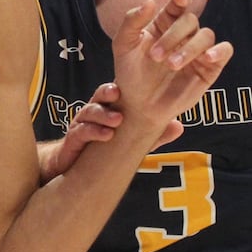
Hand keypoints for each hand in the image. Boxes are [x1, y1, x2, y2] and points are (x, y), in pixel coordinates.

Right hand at [39, 81, 186, 182]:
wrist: (74, 170)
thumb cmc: (103, 149)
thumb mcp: (131, 142)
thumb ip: (153, 135)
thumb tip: (178, 126)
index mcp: (108, 108)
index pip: (115, 91)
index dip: (122, 85)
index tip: (135, 82)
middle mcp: (94, 112)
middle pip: (99, 96)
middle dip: (108, 92)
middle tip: (118, 93)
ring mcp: (82, 124)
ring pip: (89, 111)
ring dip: (103, 114)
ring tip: (118, 119)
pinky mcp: (73, 139)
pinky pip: (81, 132)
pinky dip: (94, 131)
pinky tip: (106, 135)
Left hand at [111, 0, 231, 137]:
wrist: (138, 105)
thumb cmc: (130, 73)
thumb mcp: (123, 45)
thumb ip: (132, 21)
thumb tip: (151, 1)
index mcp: (164, 23)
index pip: (178, 4)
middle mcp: (184, 34)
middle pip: (190, 20)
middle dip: (173, 36)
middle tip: (155, 57)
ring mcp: (198, 50)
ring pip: (206, 35)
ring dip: (189, 48)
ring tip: (171, 65)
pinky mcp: (209, 68)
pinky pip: (225, 51)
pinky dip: (219, 51)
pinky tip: (206, 57)